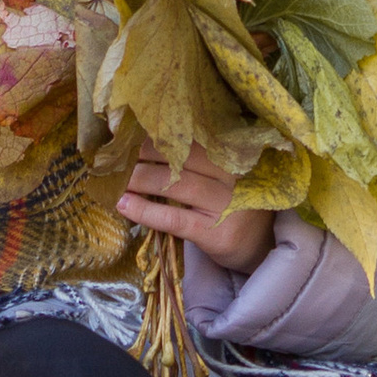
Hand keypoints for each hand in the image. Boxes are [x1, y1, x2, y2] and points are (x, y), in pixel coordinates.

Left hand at [117, 144, 279, 274]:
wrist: (260, 247)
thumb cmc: (233, 204)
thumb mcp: (224, 175)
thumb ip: (198, 159)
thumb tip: (146, 139)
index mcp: (234, 154)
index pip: (193, 137)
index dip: (161, 132)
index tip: (132, 129)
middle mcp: (232, 175)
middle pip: (181, 157)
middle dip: (144, 154)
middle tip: (118, 153)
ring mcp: (226, 204)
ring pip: (175, 184)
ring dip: (139, 179)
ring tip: (116, 178)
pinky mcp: (215, 232)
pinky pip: (174, 218)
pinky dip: (146, 211)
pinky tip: (125, 205)